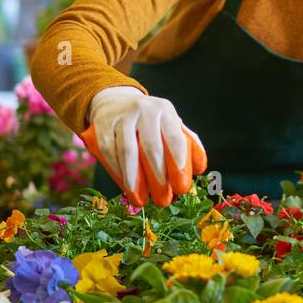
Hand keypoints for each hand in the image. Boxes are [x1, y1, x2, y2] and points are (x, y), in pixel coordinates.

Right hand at [86, 86, 205, 199]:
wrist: (115, 102)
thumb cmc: (150, 121)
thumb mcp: (170, 124)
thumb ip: (187, 143)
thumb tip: (200, 168)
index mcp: (165, 111)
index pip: (175, 138)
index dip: (179, 163)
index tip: (181, 187)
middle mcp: (144, 110)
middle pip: (151, 147)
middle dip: (158, 176)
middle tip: (163, 200)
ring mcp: (121, 117)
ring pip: (127, 150)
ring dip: (134, 178)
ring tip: (140, 199)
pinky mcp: (102, 125)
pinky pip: (108, 152)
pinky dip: (117, 172)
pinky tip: (125, 187)